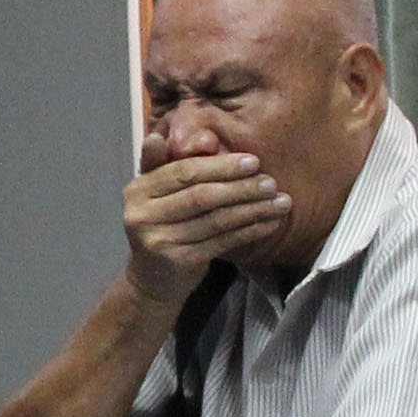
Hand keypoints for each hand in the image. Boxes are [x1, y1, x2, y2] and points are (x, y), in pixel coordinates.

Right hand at [121, 138, 292, 301]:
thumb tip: (159, 136)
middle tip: (271, 182)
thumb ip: (161, 166)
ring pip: (215, 219)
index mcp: (137, 190)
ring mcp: (159, 241)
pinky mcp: (178, 261)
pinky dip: (249, 231)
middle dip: (240, 187)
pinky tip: (269, 223)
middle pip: (201, 195)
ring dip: (252, 209)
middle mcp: (142, 215)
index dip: (220, 166)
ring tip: (280, 201)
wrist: (152, 280)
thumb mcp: (155, 195)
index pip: (184, 173)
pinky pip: (221, 242)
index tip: (253, 161)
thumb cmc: (162, 227)